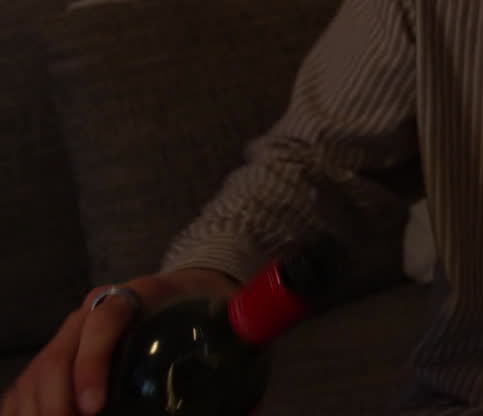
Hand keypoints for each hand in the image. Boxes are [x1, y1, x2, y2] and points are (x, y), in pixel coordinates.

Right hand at [1, 268, 235, 415]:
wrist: (194, 286)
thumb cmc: (211, 308)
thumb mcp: (231, 322)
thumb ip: (239, 352)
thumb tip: (249, 412)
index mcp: (139, 295)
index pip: (103, 319)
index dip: (91, 364)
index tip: (94, 408)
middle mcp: (93, 312)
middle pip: (57, 358)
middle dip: (58, 405)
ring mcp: (70, 335)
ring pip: (37, 376)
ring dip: (41, 411)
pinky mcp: (58, 356)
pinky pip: (26, 386)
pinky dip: (24, 410)